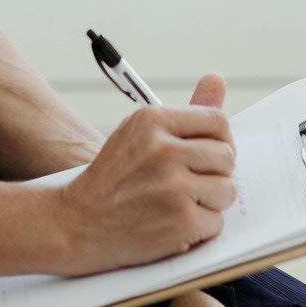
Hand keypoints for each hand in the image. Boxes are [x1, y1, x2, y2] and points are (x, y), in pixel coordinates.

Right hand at [53, 73, 235, 274]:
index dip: (220, 140)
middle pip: (226, 156)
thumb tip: (218, 78)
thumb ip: (185, 112)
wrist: (78, 223)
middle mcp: (164, 150)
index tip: (211, 154)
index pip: (217, 121)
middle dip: (216, 173)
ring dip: (211, 202)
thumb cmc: (114, 176)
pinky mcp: (181, 222)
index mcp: (153, 121)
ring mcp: (173, 188)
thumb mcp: (140, 133)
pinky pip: (216, 222)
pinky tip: (175, 223)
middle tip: (193, 184)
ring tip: (183, 204)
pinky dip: (200, 228)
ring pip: (227, 190)